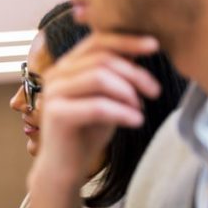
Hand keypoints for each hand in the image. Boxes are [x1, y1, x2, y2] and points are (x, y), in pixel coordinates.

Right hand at [28, 33, 160, 207]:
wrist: (64, 168)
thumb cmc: (87, 132)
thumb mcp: (107, 97)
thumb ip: (117, 74)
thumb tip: (141, 48)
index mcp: (66, 66)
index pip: (97, 40)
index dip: (127, 40)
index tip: (155, 46)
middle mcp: (56, 74)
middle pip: (102, 58)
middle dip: (135, 73)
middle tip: (154, 91)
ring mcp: (53, 93)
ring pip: (99, 77)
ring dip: (128, 92)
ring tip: (140, 109)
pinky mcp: (56, 114)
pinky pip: (97, 105)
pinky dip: (122, 112)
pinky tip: (136, 121)